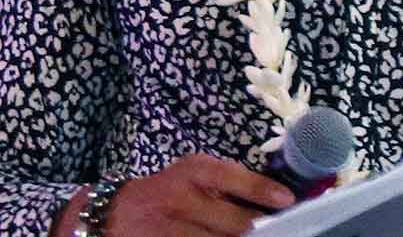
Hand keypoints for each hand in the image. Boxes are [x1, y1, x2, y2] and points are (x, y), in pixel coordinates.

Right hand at [66, 155, 294, 236]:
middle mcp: (180, 198)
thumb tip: (274, 196)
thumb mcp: (193, 173)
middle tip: (280, 228)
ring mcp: (169, 228)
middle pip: (233, 221)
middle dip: (258, 227)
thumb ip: (227, 182)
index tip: (287, 200)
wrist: (114, 213)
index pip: (234, 178)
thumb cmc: (168, 189)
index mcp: (194, 172)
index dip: (264, 191)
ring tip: (255, 236)